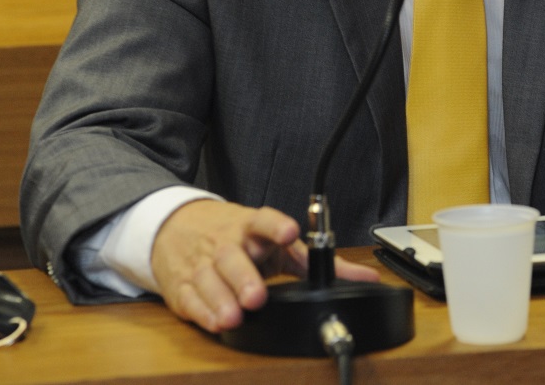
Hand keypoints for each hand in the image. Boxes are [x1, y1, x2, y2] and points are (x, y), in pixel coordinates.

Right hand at [150, 198, 378, 332]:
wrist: (178, 225)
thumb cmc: (237, 236)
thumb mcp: (277, 242)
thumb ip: (317, 260)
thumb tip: (366, 277)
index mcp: (251, 227)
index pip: (264, 221)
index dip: (276, 226)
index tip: (290, 232)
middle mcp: (227, 242)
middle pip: (233, 256)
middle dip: (244, 277)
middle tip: (258, 296)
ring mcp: (203, 263)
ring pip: (209, 279)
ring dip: (221, 299)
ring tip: (235, 317)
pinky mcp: (184, 284)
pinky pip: (191, 298)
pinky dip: (202, 311)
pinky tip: (216, 322)